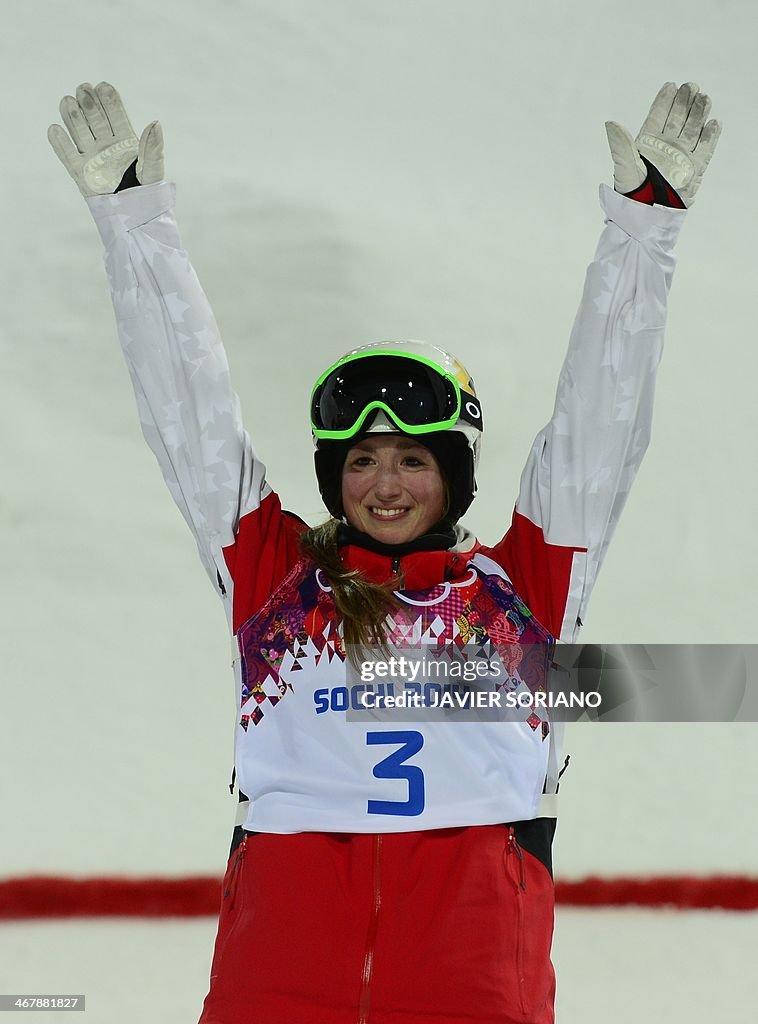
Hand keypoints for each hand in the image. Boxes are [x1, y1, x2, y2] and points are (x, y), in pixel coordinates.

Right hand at [48, 82, 163, 196]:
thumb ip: (153, 148)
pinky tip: (55, 129)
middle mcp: (106, 144)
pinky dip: (59, 142)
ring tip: (68, 101)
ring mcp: (91, 156)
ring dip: (72, 115)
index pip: (115, 114)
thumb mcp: (153, 170)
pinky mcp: (79, 171)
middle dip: (88, 102)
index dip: (109, 100)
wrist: (132, 217)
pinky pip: (66, 154)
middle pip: (94, 117)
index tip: (103, 87)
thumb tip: (155, 123)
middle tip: (83, 89)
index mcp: (125, 139)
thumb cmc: (146, 193)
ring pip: (78, 130)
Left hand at [605, 82, 720, 205]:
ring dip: (698, 113)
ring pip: (693, 129)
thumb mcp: (624, 166)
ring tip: (703, 97)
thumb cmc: (632, 193)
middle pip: (678, 118)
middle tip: (691, 86)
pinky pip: (705, 148)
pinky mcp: (695, 168)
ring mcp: (681, 156)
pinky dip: (710, 136)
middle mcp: (665, 146)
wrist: (648, 215)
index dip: (664, 101)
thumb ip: (620, 144)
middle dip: (684, 102)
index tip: (671, 85)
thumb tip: (610, 123)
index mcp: (648, 143)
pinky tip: (713, 122)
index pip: (658, 117)